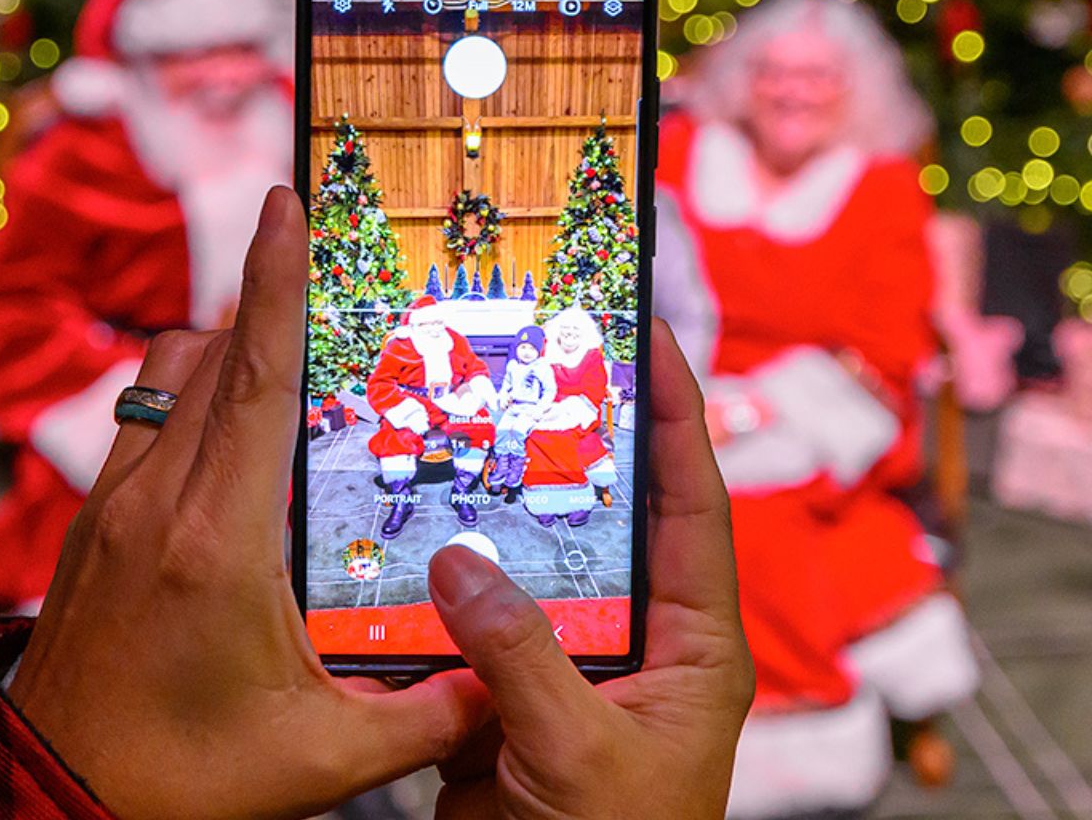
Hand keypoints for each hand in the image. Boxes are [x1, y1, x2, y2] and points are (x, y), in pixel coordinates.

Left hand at [9, 187, 485, 819]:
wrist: (50, 805)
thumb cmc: (181, 785)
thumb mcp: (325, 759)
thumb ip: (429, 714)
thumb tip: (511, 682)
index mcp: (214, 540)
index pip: (252, 380)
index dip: (275, 284)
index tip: (288, 202)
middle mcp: (154, 504)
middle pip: (214, 361)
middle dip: (270, 302)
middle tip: (330, 255)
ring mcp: (111, 511)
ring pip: (168, 385)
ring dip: (225, 356)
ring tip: (295, 359)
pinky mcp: (90, 530)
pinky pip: (144, 429)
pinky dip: (192, 408)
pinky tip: (240, 447)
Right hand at [426, 320, 754, 819]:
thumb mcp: (579, 755)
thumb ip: (523, 657)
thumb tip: (460, 562)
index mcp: (697, 647)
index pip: (695, 504)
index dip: (677, 417)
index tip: (647, 337)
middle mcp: (638, 646)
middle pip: (606, 517)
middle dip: (565, 440)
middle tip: (524, 357)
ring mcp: (570, 671)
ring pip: (528, 566)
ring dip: (486, 510)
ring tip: (445, 425)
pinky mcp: (507, 706)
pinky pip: (469, 626)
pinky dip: (432, 587)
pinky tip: (394, 535)